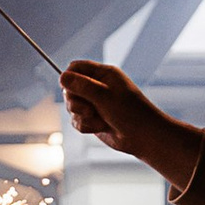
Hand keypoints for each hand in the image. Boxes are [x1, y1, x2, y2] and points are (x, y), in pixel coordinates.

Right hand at [61, 61, 192, 181]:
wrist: (142, 136)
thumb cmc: (130, 112)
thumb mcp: (104, 96)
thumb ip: (82, 86)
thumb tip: (62, 77)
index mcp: (104, 74)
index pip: (76, 67)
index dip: (69, 76)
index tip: (70, 87)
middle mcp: (97, 87)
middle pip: (69, 88)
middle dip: (75, 102)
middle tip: (89, 109)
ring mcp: (94, 103)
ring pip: (72, 107)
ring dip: (82, 116)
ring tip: (99, 119)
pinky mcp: (92, 119)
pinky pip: (77, 121)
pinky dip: (86, 126)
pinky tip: (100, 127)